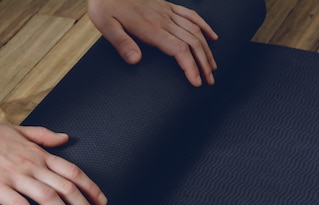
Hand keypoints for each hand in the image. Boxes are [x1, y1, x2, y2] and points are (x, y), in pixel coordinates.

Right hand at [0, 119, 107, 204]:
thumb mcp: (17, 130)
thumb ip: (42, 136)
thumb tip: (65, 138)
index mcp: (37, 154)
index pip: (72, 172)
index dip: (91, 188)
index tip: (102, 203)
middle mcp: (31, 165)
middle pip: (66, 187)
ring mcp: (14, 176)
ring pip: (49, 198)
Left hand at [88, 0, 218, 86]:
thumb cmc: (105, 5)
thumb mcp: (106, 25)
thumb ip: (122, 43)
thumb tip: (136, 60)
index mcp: (150, 28)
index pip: (178, 49)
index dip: (190, 66)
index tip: (196, 81)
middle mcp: (163, 20)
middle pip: (192, 42)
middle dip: (203, 63)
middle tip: (209, 81)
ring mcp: (167, 12)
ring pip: (195, 30)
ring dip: (207, 49)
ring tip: (212, 67)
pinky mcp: (167, 6)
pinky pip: (191, 15)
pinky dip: (205, 27)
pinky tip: (212, 37)